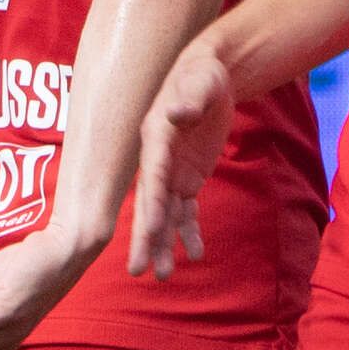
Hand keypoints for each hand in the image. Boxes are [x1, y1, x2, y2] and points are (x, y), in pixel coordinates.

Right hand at [131, 41, 230, 277]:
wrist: (209, 74)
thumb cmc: (202, 74)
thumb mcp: (200, 81)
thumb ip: (189, 98)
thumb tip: (176, 113)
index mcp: (155, 136)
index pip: (152, 175)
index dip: (152, 203)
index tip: (152, 230)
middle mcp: (157, 158)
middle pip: (150, 203)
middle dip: (145, 237)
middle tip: (138, 270)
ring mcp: (171, 170)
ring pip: (166, 214)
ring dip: (164, 243)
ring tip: (162, 276)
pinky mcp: (187, 176)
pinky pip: (187, 209)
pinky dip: (189, 231)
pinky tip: (195, 253)